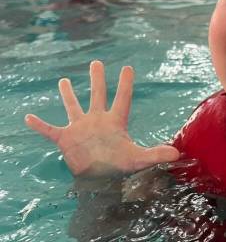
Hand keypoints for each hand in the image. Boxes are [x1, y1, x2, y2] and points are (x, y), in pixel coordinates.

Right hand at [25, 61, 179, 177]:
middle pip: (98, 94)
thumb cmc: (119, 167)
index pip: (122, 97)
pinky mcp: (66, 139)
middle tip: (96, 62)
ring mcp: (81, 128)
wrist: (98, 181)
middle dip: (97, 78)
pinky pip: (50, 130)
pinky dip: (39, 125)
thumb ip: (156, 154)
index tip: (128, 67)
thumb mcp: (138, 160)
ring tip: (64, 81)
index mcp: (115, 121)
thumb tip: (178, 154)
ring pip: (74, 106)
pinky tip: (28, 117)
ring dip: (68, 94)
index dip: (125, 83)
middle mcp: (97, 119)